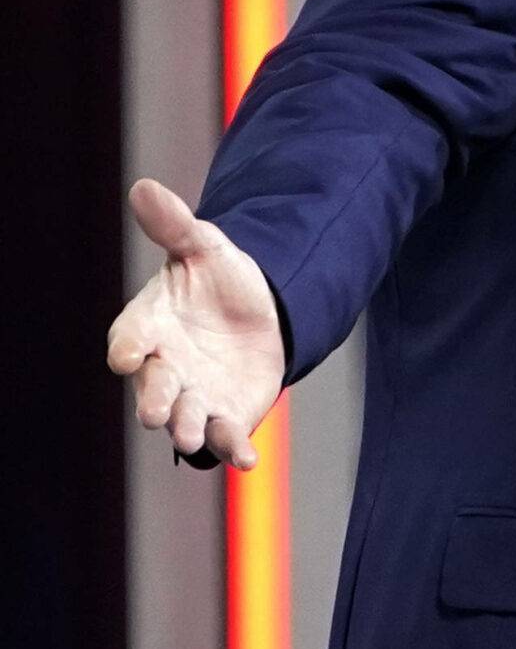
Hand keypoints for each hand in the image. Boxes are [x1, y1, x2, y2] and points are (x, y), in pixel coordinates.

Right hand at [106, 179, 285, 471]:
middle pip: (153, 387)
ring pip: (184, 419)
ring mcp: (193, 397)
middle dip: (154, 399)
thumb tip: (144, 187)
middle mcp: (164, 368)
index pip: (130, 337)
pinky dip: (234, 450)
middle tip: (154, 410)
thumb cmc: (216, 281)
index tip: (127, 353)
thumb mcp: (204, 248)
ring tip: (192, 436)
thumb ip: (176, 226)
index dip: (128, 346)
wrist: (256, 313)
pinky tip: (247, 461)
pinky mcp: (226, 415)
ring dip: (188, 428)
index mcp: (149, 326)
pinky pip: (227, 437)